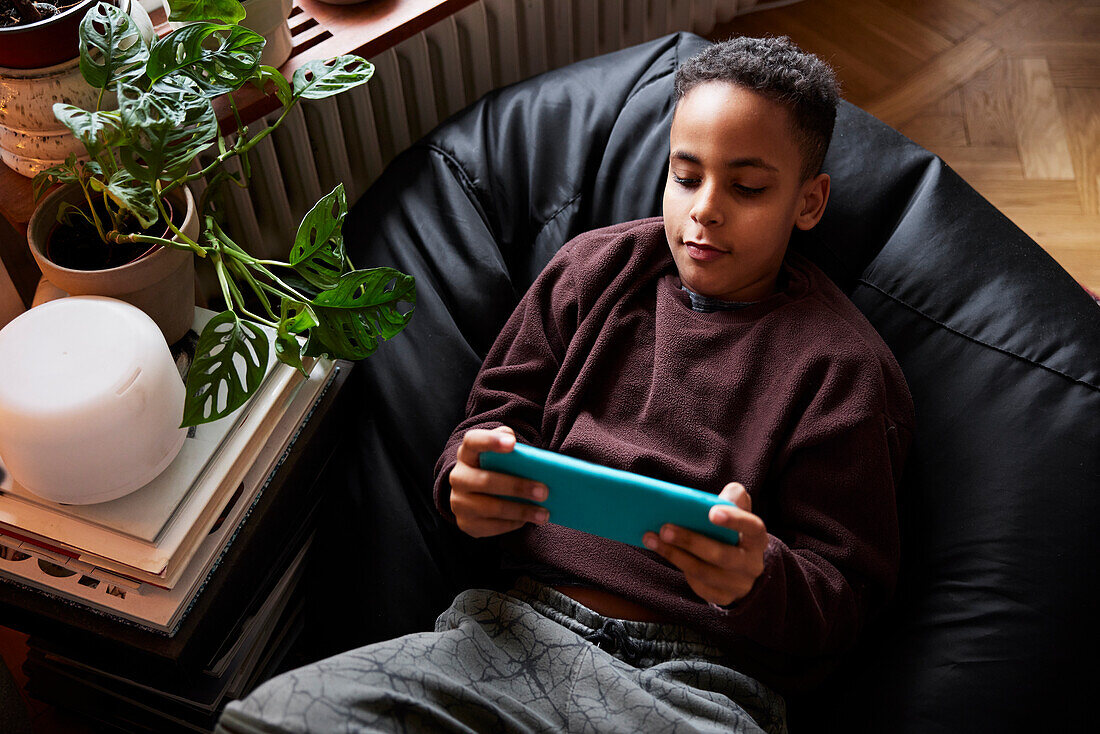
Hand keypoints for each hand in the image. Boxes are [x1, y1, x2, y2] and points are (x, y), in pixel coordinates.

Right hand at [449, 427, 549, 537]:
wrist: (474, 496)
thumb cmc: (495, 469)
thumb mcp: (499, 455)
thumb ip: (511, 446)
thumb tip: (531, 456)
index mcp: (467, 453)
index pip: (473, 441)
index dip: (491, 441)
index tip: (513, 443)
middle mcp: (458, 477)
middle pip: (486, 481)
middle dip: (517, 487)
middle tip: (544, 491)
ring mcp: (459, 502)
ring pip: (491, 508)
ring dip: (521, 511)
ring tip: (544, 513)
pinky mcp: (466, 523)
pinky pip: (493, 526)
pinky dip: (514, 523)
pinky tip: (529, 520)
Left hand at [642, 482, 767, 606]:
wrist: (741, 567)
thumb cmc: (733, 532)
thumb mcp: (738, 513)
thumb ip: (733, 498)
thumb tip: (719, 496)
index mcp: (757, 539)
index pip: (753, 527)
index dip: (735, 520)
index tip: (711, 512)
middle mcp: (752, 564)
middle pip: (722, 555)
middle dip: (691, 541)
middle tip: (665, 528)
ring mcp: (738, 584)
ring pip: (704, 572)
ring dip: (674, 555)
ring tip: (651, 538)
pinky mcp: (723, 597)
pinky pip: (698, 586)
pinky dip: (679, 567)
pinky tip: (663, 552)